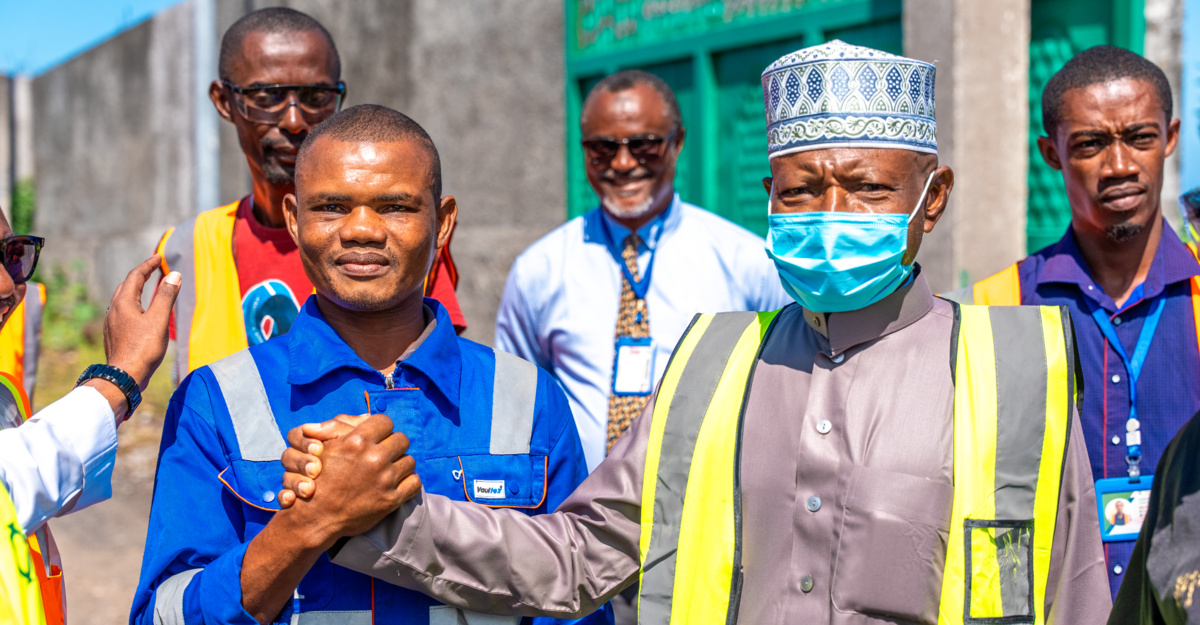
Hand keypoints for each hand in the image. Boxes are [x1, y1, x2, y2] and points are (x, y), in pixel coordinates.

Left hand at [103, 255, 179, 389]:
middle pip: (126, 286)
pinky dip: (133, 305)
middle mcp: (113, 310)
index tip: (158, 257)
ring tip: (147, 289)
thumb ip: (166, 296)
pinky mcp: (113, 335)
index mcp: (124, 302)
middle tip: (153, 270)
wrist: (124, 376)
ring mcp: (111, 323)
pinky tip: (139, 314)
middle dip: (140, 276)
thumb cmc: (143, 348)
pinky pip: (122, 312)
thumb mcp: (159, 320)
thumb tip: (173, 274)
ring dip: (135, 291)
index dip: (147, 265)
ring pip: (122, 300)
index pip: (135, 276)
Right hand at [281, 413, 419, 544]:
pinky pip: (415, 482)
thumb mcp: (325, 446)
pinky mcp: (391, 500)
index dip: (382, 429)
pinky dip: (408, 481)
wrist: (316, 517)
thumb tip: (367, 415)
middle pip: (402, 439)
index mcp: (357, 442)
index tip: (378, 437)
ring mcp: (384, 480)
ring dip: (400, 463)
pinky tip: (397, 483)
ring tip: (389, 469)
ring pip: (410, 460)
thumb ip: (343, 426)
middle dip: (393, 445)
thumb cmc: (318, 479)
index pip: (385, 422)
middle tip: (384, 453)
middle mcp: (374, 458)